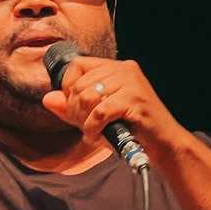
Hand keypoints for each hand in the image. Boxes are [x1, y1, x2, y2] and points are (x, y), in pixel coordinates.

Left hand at [40, 56, 190, 154]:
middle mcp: (124, 70)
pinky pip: (100, 112)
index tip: (72, 106)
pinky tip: (97, 136)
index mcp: (116, 68)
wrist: (162, 144)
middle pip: (80, 83)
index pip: (77, 65)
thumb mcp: (96, 116)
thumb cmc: (130, 129)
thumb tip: (48, 99)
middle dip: (74, 109)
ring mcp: (132, 83)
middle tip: (83, 125)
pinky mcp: (135, 99)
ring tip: (90, 131)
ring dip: (83, 119)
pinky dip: (93, 127)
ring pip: (88, 97)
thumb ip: (71, 107)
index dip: (67, 86)